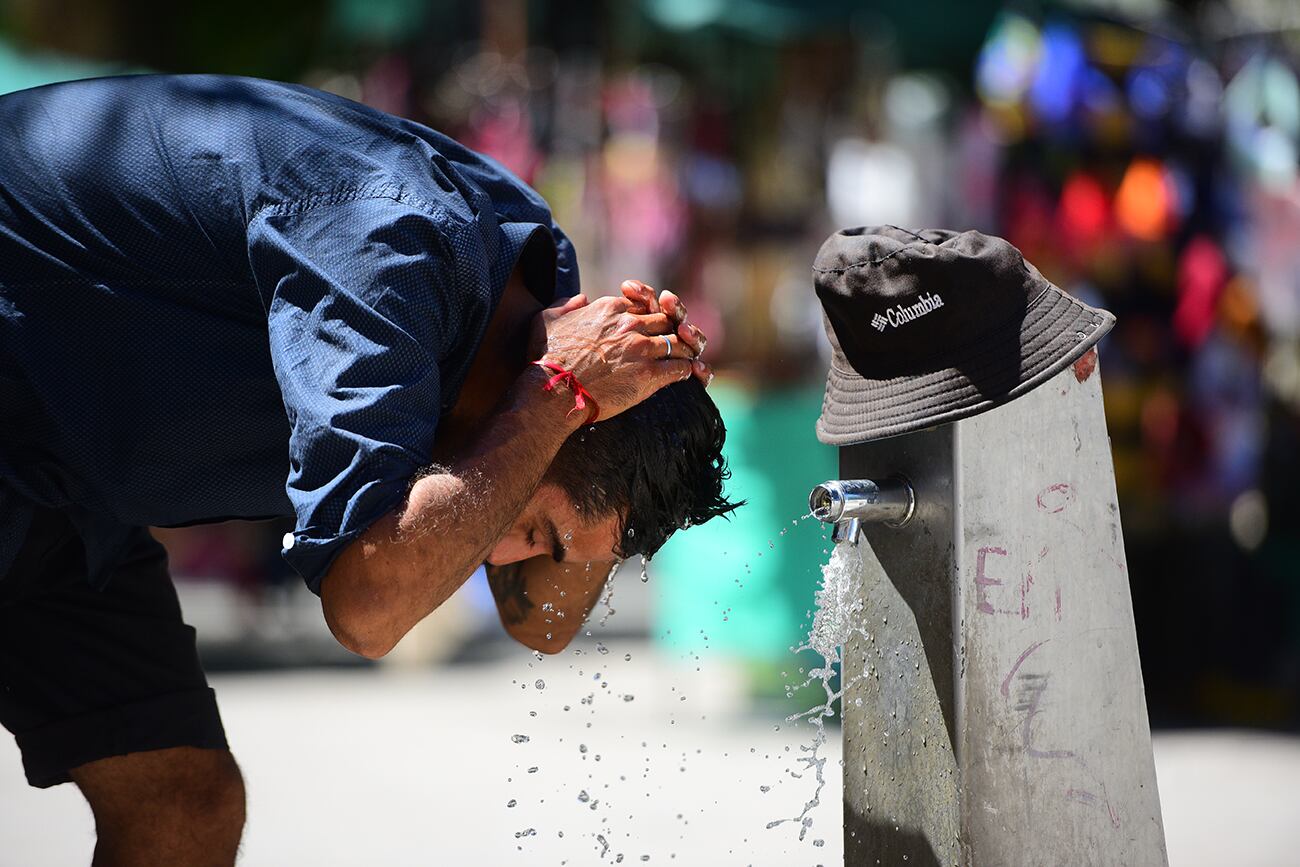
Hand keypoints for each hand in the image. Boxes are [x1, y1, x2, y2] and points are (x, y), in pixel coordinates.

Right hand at [533, 291, 701, 420]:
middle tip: (673, 343)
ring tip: (684, 358)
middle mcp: (630, 324)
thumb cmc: (545, 357)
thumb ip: (566, 304)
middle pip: (664, 321)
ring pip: (677, 342)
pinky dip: (686, 370)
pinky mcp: (648, 374)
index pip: (642, 305)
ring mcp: (641, 349)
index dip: (648, 316)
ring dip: (683, 350)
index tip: (647, 328)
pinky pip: (679, 368)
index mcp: (610, 308)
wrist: (552, 390)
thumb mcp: (547, 318)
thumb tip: (581, 299)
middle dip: (671, 331)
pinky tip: (686, 375)